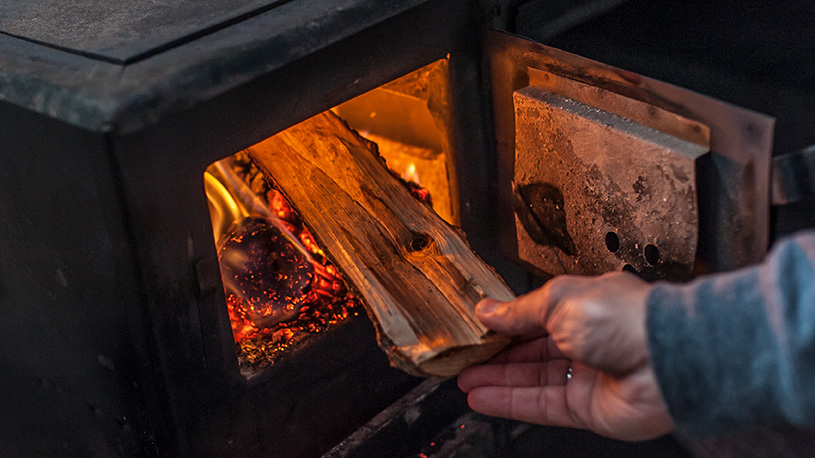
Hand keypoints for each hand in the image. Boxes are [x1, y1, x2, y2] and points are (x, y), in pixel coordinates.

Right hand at [458, 272, 673, 440]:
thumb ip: (520, 311)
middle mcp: (586, 339)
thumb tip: (490, 310)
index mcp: (584, 305)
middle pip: (530, 350)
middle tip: (465, 357)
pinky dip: (510, 402)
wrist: (668, 360)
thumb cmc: (628, 319)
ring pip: (531, 380)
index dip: (504, 323)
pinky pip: (540, 405)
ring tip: (465, 379)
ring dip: (496, 380)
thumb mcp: (560, 299)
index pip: (534, 316)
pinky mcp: (587, 408)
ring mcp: (587, 376)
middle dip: (495, 354)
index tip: (477, 328)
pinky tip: (485, 397)